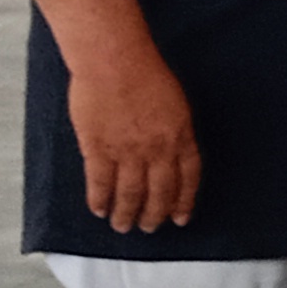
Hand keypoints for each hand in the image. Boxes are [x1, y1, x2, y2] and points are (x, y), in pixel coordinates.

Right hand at [66, 41, 202, 233]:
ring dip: (126, 214)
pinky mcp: (98, 149)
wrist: (114, 60)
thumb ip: (175, 131)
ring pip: (130, 194)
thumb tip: (170, 155)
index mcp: (180, 136)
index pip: (188, 178)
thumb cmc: (145, 72)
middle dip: (154, 215)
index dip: (183, 201)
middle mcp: (158, 149)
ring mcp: (128, 151)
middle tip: (149, 228)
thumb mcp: (176, 102)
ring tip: (122, 226)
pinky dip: (100, 200)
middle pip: (159, 192)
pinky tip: (100, 209)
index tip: (180, 218)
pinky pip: (100, 183)